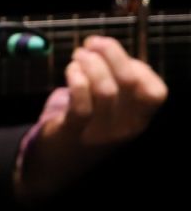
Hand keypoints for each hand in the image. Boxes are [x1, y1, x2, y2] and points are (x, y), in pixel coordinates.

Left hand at [17, 35, 167, 203]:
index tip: (114, 55)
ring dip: (90, 64)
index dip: (137, 65)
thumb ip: (113, 84)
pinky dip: (76, 81)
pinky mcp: (73, 132)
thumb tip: (105, 50)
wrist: (54, 166)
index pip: (155, 92)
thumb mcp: (107, 110)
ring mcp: (100, 132)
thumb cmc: (82, 127)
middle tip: (92, 44)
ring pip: (106, 90)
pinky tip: (70, 71)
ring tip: (78, 57)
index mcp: (137, 120)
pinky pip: (81, 105)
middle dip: (112, 54)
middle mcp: (124, 127)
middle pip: (130, 83)